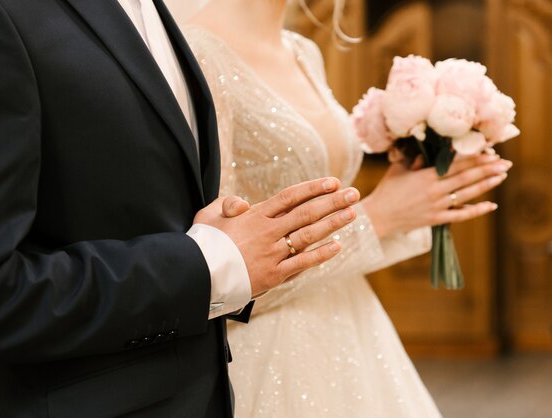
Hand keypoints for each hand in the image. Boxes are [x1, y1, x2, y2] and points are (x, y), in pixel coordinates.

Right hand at [194, 178, 359, 295]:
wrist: (198, 276)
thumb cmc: (202, 244)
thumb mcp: (209, 216)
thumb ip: (227, 205)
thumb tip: (243, 204)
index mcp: (254, 216)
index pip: (290, 197)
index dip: (313, 188)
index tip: (333, 182)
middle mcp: (267, 232)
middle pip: (306, 213)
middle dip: (332, 202)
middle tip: (353, 194)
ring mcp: (273, 254)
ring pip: (309, 236)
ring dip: (333, 224)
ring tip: (352, 214)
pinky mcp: (274, 275)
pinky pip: (302, 264)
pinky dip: (321, 255)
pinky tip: (338, 247)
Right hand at [363, 153, 511, 236]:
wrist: (378, 215)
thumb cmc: (387, 190)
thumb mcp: (399, 169)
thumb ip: (415, 159)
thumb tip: (427, 151)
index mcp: (426, 176)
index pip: (456, 165)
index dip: (475, 158)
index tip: (490, 152)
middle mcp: (435, 190)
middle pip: (467, 178)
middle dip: (488, 169)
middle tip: (505, 163)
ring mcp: (437, 206)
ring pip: (467, 194)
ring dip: (486, 185)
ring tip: (501, 176)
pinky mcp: (436, 219)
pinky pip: (461, 215)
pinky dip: (476, 210)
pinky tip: (491, 205)